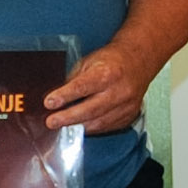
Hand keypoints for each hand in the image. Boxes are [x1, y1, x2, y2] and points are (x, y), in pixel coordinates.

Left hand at [43, 42, 158, 135]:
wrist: (138, 62)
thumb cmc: (113, 60)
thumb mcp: (89, 62)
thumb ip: (74, 79)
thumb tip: (58, 97)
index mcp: (108, 73)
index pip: (82, 87)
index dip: (64, 96)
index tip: (49, 103)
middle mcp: (119, 91)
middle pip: (90, 110)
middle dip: (67, 118)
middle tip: (51, 122)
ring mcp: (126, 106)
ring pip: (98, 123)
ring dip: (78, 126)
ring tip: (63, 126)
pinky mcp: (129, 116)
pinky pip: (107, 127)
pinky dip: (92, 127)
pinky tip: (81, 125)